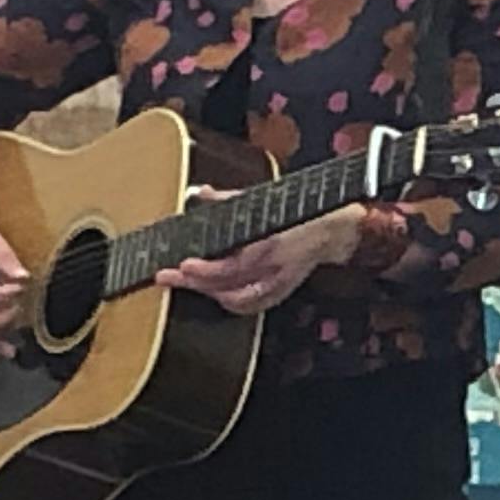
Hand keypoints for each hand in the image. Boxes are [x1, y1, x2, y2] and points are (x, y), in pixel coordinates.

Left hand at [161, 208, 360, 317]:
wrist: (332, 231)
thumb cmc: (298, 214)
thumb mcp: (263, 200)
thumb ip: (230, 199)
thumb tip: (202, 193)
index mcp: (269, 246)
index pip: (231, 267)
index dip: (204, 271)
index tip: (182, 266)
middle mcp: (274, 271)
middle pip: (227, 287)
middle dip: (194, 283)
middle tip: (168, 277)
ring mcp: (278, 285)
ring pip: (237, 301)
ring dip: (209, 293)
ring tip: (186, 282)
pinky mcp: (281, 292)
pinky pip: (252, 306)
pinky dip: (230, 303)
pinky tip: (215, 295)